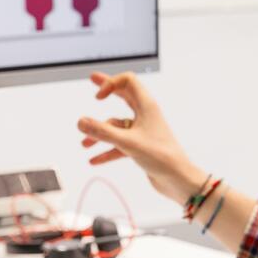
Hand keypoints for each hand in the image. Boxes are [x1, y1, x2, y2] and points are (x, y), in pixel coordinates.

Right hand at [77, 71, 206, 204]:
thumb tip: (80, 122)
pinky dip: (107, 150)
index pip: (128, 81)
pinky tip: (94, 160)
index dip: (111, 83)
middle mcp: (145, 115)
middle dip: (107, 89)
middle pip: (124, 94)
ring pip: (117, 125)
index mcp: (146, 106)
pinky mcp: (141, 145)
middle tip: (92, 79)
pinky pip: (120, 143)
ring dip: (101, 133)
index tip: (98, 97)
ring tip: (85, 145)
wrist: (178, 179)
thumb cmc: (160, 157)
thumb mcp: (128, 143)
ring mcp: (142, 130)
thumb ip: (102, 132)